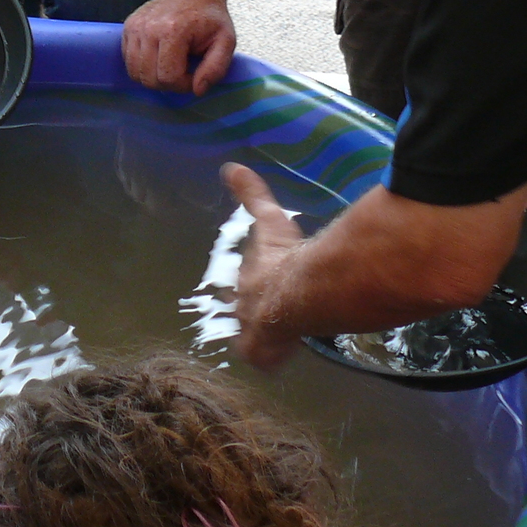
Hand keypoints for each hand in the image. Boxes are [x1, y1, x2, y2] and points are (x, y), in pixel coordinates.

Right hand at [122, 0, 235, 96]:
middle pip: (149, 78)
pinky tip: (160, 57)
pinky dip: (143, 66)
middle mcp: (148, 28)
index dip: (184, 85)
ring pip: (135, 73)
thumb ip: (216, 68)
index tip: (195, 75)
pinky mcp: (128, 28)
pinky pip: (129, 61)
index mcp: (173, 31)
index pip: (168, 77)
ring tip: (171, 65)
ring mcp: (135, 27)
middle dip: (168, 84)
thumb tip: (198, 90)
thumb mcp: (226, 42)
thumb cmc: (209, 17)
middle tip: (184, 72)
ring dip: (154, 77)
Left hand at [223, 163, 310, 369]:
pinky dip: (272, 358)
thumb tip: (231, 166)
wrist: (294, 294)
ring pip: (254, 337)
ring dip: (266, 335)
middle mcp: (243, 307)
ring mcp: (250, 332)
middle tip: (278, 309)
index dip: (258, 282)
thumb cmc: (282, 257)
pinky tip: (284, 353)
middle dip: (259, 311)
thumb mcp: (269, 220)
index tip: (268, 281)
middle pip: (248, 310)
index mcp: (246, 279)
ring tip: (283, 333)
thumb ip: (252, 194)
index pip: (247, 282)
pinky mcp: (261, 354)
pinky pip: (263, 360)